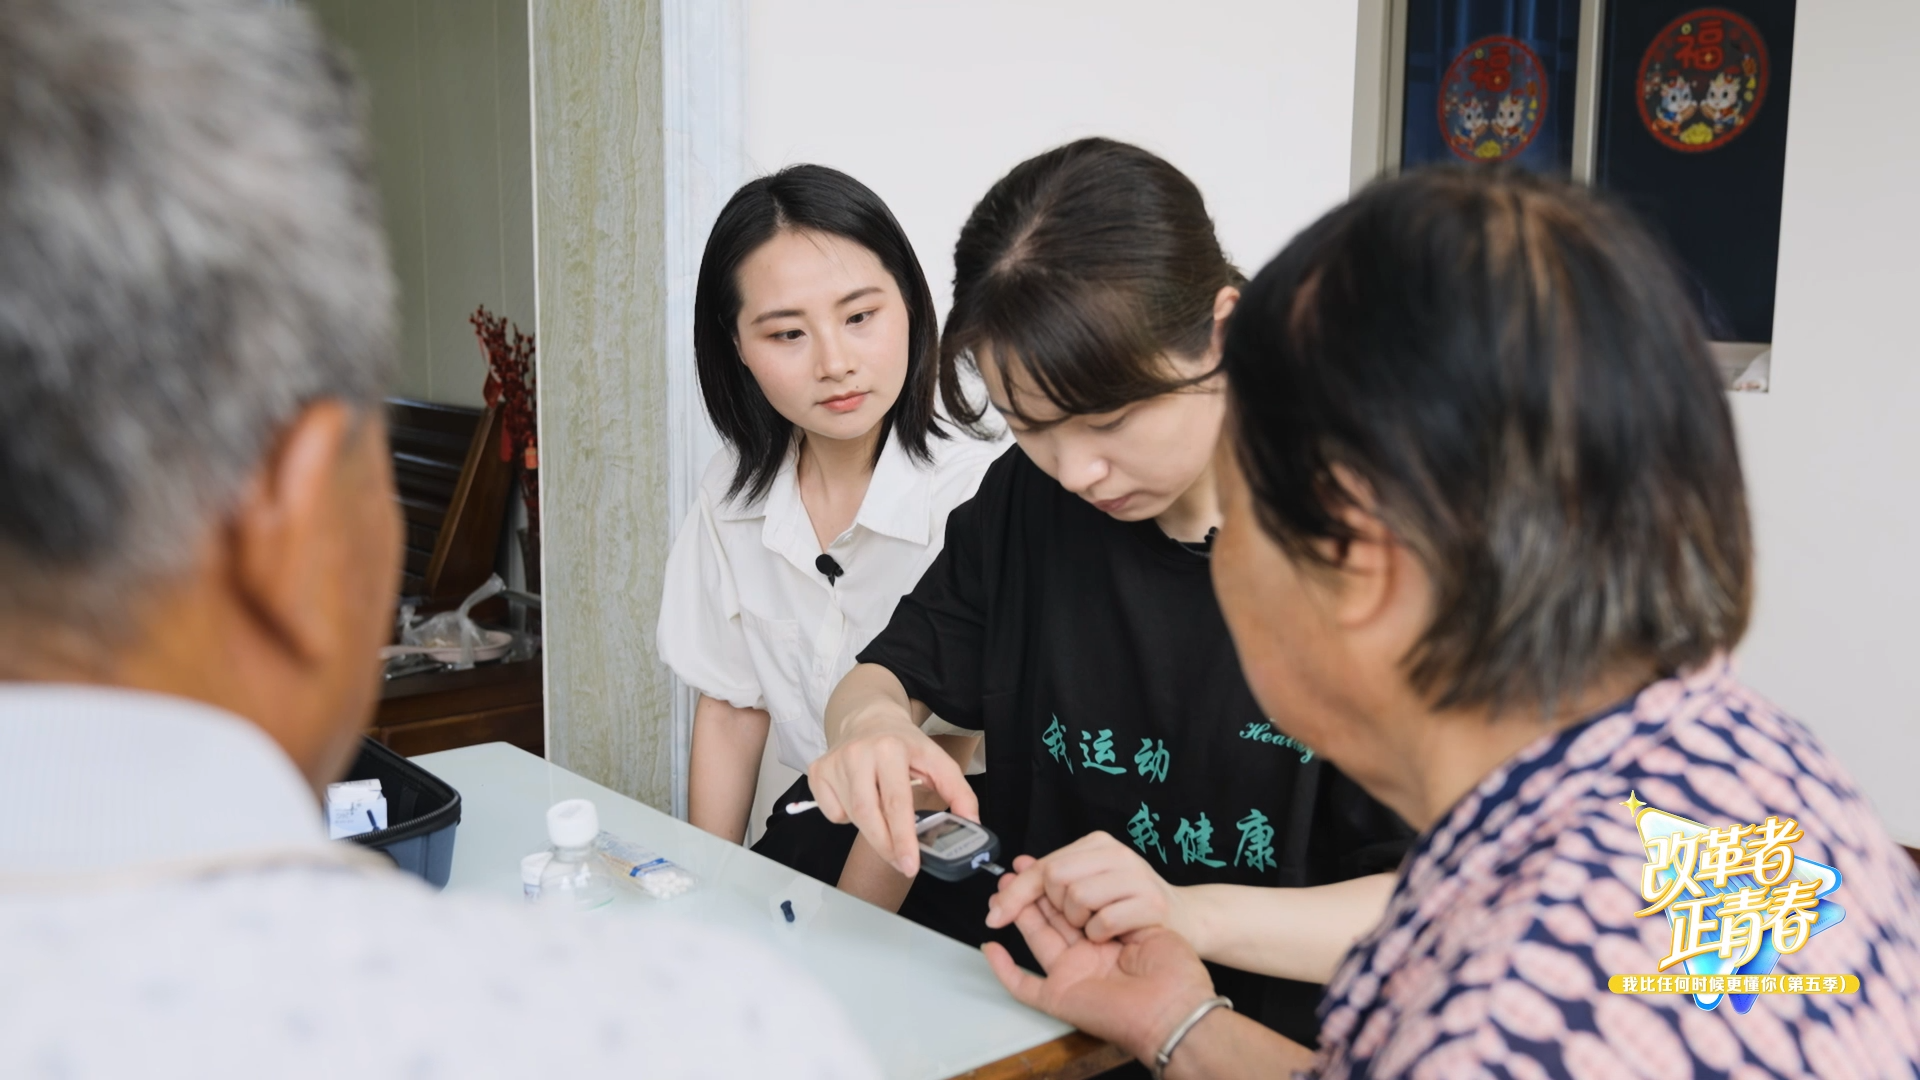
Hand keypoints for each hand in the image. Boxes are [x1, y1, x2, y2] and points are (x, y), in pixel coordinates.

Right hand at [806, 723, 974, 876]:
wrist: (868, 718)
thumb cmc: (904, 744)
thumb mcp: (937, 760)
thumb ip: (959, 791)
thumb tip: (971, 823)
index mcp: (891, 748)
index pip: (896, 802)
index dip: (903, 838)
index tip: (910, 865)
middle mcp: (858, 753)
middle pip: (868, 816)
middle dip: (887, 846)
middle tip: (902, 863)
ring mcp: (833, 762)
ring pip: (852, 817)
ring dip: (872, 828)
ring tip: (884, 813)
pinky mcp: (817, 771)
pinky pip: (833, 813)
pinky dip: (848, 817)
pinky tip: (859, 798)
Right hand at [983, 896, 1217, 1063]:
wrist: (1179, 1007)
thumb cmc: (1175, 969)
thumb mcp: (1146, 919)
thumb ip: (1115, 904)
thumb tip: (1089, 886)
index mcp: (1105, 938)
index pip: (1070, 904)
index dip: (1050, 883)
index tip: (1035, 864)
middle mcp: (1085, 954)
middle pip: (1048, 916)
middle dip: (1032, 891)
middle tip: (1020, 873)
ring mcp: (1070, 975)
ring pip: (1035, 937)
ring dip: (1018, 912)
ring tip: (1007, 890)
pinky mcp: (1060, 996)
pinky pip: (1024, 986)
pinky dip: (1004, 969)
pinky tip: (991, 948)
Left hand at [985, 832, 1190, 944]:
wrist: (1187, 922)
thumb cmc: (1132, 907)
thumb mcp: (1092, 884)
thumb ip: (1055, 876)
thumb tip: (1017, 868)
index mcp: (1096, 845)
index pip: (1043, 866)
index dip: (1015, 893)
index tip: (994, 915)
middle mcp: (1115, 854)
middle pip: (1054, 878)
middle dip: (1056, 909)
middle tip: (1079, 921)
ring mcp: (1135, 876)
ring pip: (1076, 898)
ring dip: (1081, 924)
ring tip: (1100, 927)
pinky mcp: (1151, 903)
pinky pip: (1104, 921)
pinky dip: (1102, 934)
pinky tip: (1115, 935)